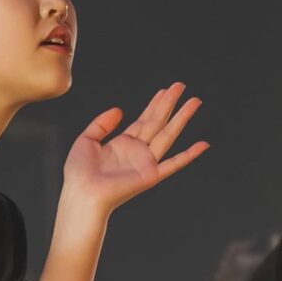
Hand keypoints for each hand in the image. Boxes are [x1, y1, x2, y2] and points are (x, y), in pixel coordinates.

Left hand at [60, 85, 207, 221]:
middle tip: (181, 86)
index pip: (143, 120)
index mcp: (123, 144)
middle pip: (158, 122)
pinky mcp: (151, 175)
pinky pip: (174, 163)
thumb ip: (102, 123)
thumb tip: (120, 109)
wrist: (82, 194)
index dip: (154, 104)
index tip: (164, 90)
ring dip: (182, 118)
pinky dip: (189, 155)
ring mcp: (146, 163)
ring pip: (168, 134)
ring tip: (195, 101)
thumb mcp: (86, 140)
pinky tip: (202, 145)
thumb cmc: (79, 173)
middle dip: (169, 103)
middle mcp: (137, 152)